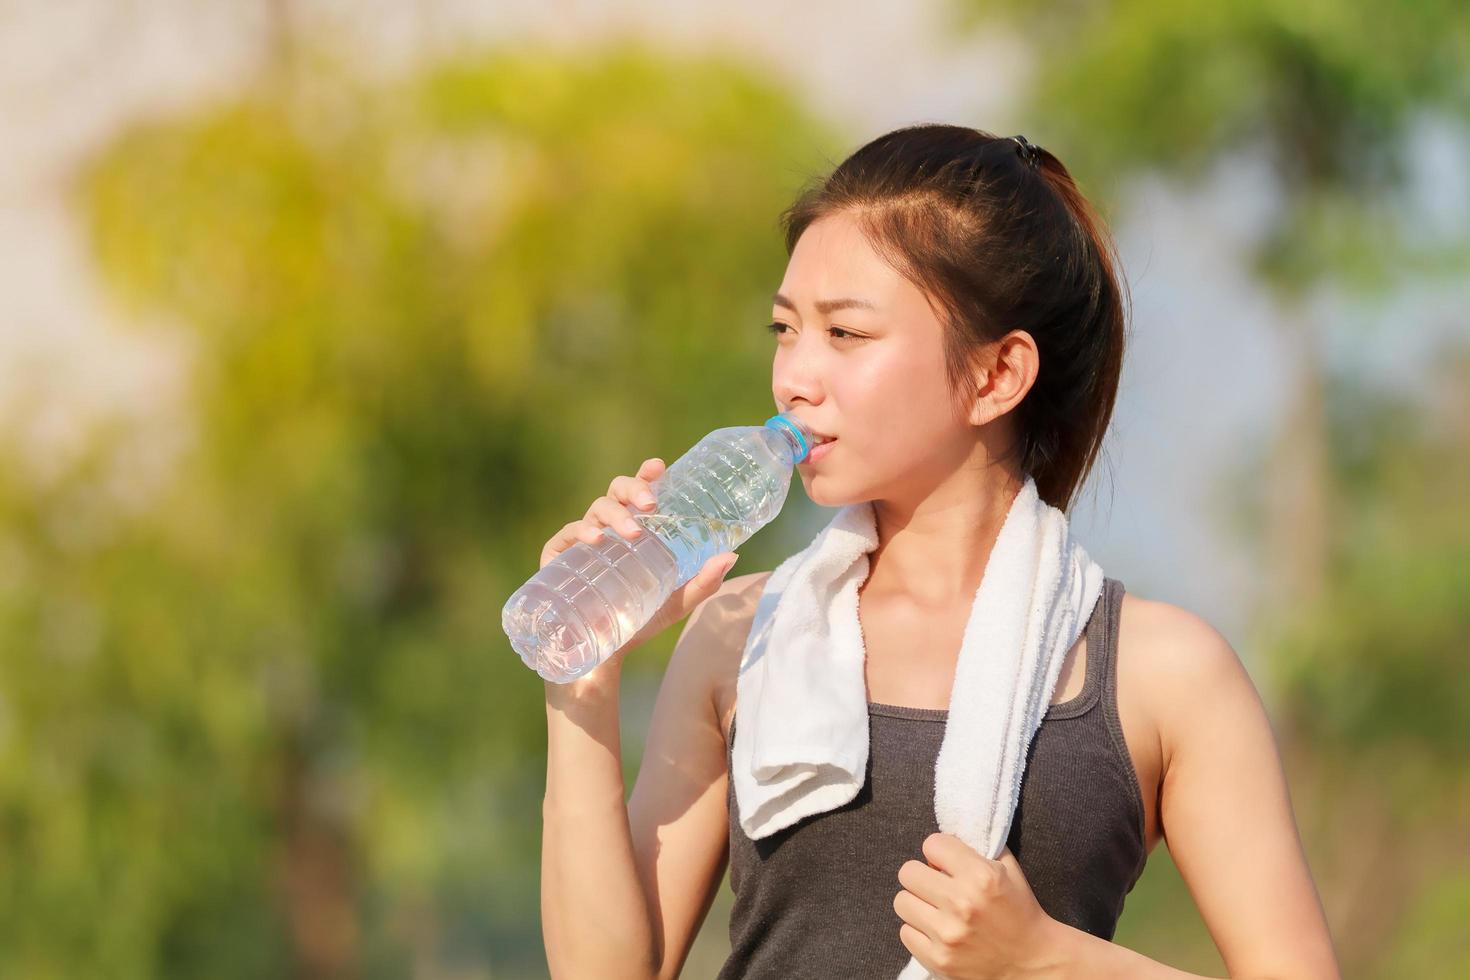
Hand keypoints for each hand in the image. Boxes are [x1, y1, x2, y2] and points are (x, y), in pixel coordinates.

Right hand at [539, 457, 740, 676]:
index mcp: (634, 529)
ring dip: (616, 515)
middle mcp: (608, 528)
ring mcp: (582, 540)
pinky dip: (582, 532)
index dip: (646, 475)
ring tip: (633, 532)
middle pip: (617, 492)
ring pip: (597, 509)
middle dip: (634, 489)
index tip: (658, 467)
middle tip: (651, 503)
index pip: (639, 493)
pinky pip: (568, 534)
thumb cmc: (640, 619)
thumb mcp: (677, 601)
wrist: (605, 653)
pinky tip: (597, 540)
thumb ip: (704, 582)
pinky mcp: (559, 557)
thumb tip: (731, 556)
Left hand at [894, 833, 1061, 979]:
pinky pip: (905, 933)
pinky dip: (918, 931)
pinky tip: (936, 932)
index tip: (945, 862)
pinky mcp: (939, 960)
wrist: (1034, 964)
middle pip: (908, 872)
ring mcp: (948, 935)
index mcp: (980, 876)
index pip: (932, 844)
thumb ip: (979, 847)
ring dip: (917, 903)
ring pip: (902, 902)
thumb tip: (947, 836)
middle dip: (922, 876)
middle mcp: (961, 903)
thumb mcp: (1008, 870)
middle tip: (936, 886)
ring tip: (935, 909)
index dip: (938, 851)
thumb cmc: (1020, 913)